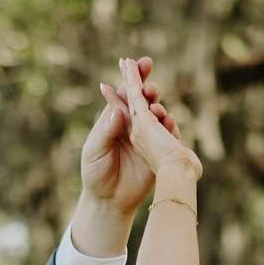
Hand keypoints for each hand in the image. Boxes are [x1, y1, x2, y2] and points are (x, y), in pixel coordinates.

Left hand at [80, 54, 183, 220]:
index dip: (131, 77)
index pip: (124, 94)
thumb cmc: (95, 175)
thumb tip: (118, 110)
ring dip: (159, 108)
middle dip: (148, 89)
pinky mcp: (158, 153)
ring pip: (157, 115)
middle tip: (151, 88)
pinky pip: (167, 136)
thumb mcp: (94, 151)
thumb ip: (105, 131)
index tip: (136, 63)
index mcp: (115, 120)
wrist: (108, 202)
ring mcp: (147, 138)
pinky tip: (168, 124)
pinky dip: (169, 127)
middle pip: (143, 100)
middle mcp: (133, 125)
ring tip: (156, 110)